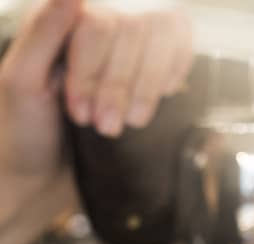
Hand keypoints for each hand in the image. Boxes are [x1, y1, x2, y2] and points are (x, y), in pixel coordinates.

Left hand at [0, 0, 191, 207]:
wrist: (50, 167)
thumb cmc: (28, 125)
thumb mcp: (20, 80)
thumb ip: (41, 32)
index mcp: (62, 10)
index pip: (97, 20)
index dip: (92, 69)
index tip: (80, 113)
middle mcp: (100, 12)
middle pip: (133, 26)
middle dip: (119, 84)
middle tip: (104, 127)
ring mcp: (132, 30)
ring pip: (161, 33)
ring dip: (146, 88)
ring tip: (128, 125)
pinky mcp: (157, 53)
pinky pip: (181, 45)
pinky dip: (170, 77)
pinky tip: (153, 102)